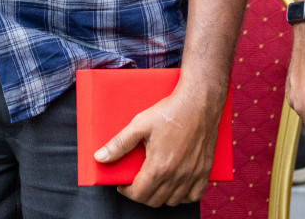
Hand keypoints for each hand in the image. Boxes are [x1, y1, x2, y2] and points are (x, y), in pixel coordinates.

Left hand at [93, 78, 223, 207]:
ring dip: (160, 196)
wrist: (199, 103)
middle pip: (154, 200)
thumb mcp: (139, 124)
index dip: (127, 192)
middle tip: (135, 182)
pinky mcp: (204, 171)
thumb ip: (119, 144)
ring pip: (173, 201)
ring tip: (153, 182)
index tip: (122, 185)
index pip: (139, 194)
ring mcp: (193, 175)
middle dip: (141, 194)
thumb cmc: (169, 112)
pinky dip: (183, 196)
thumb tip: (99, 157)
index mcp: (159, 166)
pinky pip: (194, 196)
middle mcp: (177, 175)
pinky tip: (175, 186)